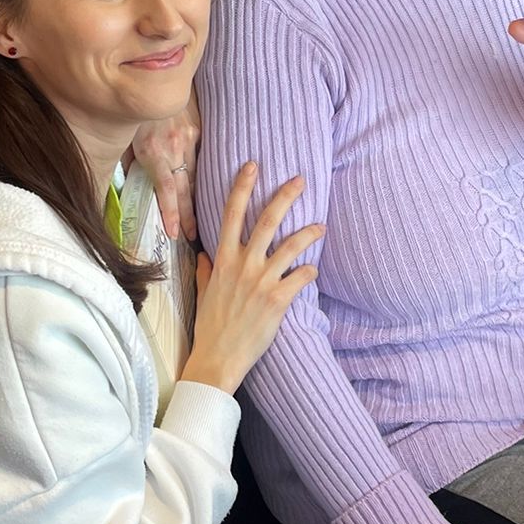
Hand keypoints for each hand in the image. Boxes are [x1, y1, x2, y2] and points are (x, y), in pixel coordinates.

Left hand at [130, 96, 199, 239]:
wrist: (155, 73)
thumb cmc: (132, 107)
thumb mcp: (123, 136)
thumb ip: (125, 159)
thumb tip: (123, 181)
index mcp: (154, 151)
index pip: (167, 189)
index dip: (172, 213)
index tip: (175, 233)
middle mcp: (174, 147)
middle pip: (185, 188)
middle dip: (189, 214)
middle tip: (194, 236)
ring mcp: (189, 137)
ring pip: (195, 174)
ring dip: (198, 197)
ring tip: (200, 218)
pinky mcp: (197, 128)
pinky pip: (200, 156)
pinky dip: (202, 173)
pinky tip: (206, 186)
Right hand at [180, 163, 321, 395]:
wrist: (218, 358)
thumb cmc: (210, 327)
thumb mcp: (203, 293)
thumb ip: (205, 270)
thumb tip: (203, 254)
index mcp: (223, 259)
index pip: (231, 214)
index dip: (242, 186)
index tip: (253, 165)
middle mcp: (243, 265)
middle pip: (267, 220)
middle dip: (285, 196)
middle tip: (301, 180)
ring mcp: (262, 281)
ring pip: (292, 245)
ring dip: (309, 233)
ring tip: (321, 228)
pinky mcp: (279, 299)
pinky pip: (302, 276)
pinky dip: (310, 270)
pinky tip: (313, 270)